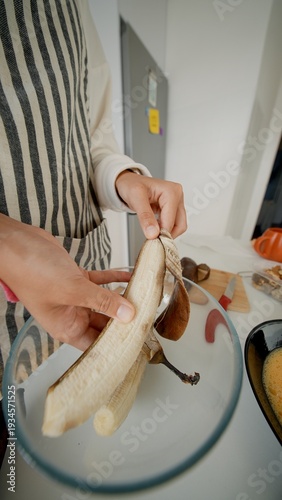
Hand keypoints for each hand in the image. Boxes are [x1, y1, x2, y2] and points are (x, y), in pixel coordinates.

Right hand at [0, 215, 134, 349]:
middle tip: (147, 321)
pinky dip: (115, 279)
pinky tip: (130, 278)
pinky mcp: (76, 277)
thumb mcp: (72, 290)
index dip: (116, 346)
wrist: (16, 243)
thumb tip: (128, 314)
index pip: (96, 344)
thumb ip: (102, 302)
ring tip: (145, 299)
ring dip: (123, 299)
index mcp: (66, 327)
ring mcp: (74, 295)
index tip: (138, 343)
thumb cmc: (30, 271)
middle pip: (104, 323)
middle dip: (125, 321)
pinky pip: (101, 282)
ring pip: (105, 301)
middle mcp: (71, 314)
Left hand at [115, 171, 186, 238]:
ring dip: (166, 232)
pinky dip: (165, 229)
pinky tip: (154, 228)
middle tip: (153, 239)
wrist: (128, 182)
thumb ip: (145, 217)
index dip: (162, 233)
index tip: (152, 240)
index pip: (171, 220)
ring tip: (152, 232)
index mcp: (172, 192)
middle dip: (167, 234)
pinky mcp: (172, 208)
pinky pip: (173, 224)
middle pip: (180, 224)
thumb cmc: (131, 185)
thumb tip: (153, 233)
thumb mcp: (135, 199)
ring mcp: (176, 202)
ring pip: (178, 226)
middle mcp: (177, 196)